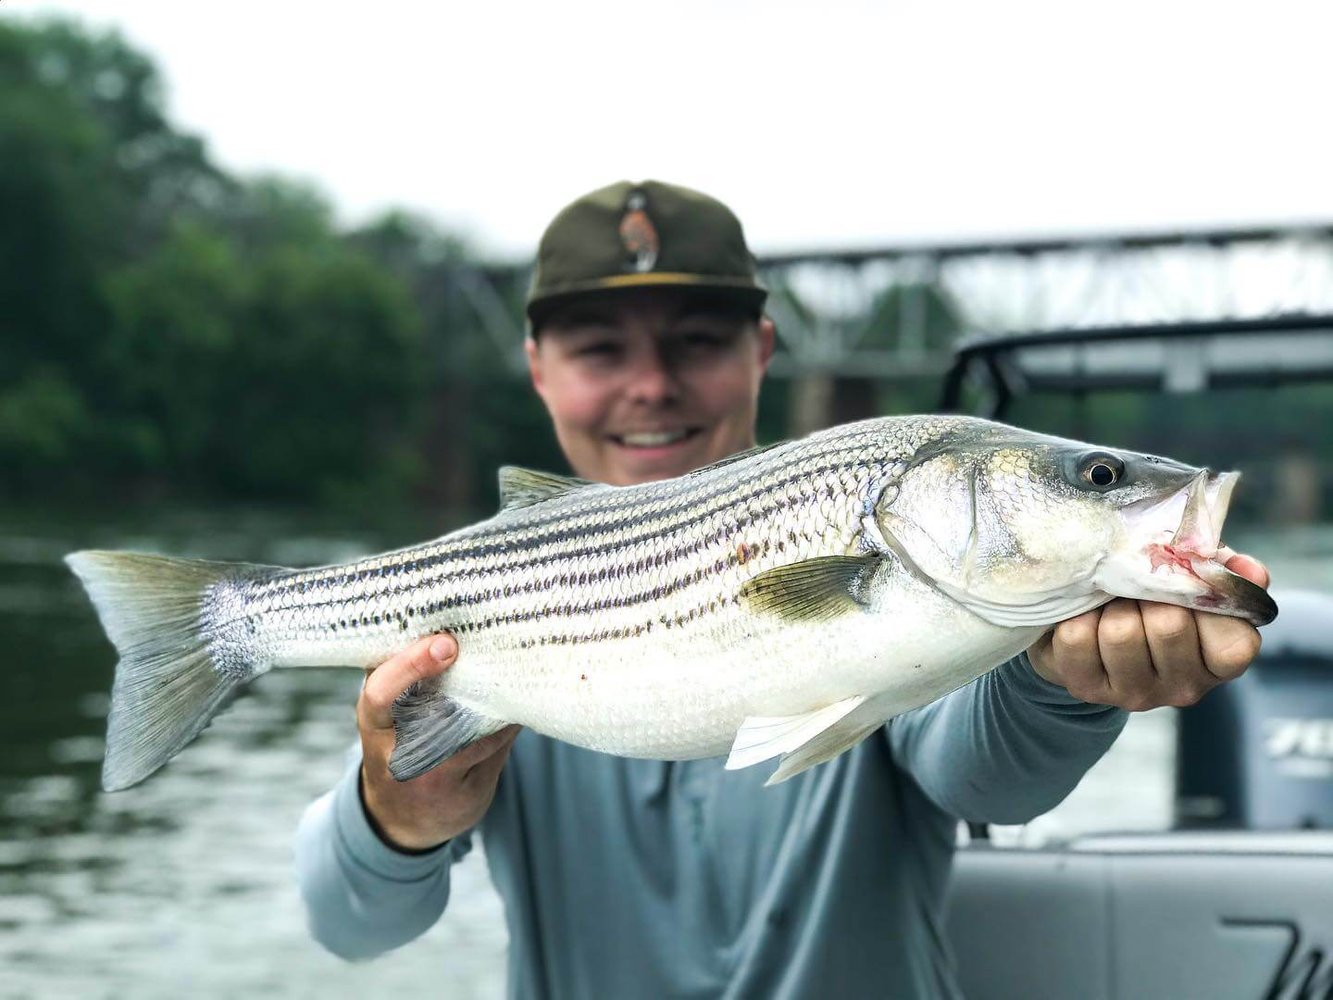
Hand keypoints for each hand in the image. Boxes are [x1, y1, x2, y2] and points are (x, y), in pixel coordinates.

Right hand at [357, 634, 519, 850]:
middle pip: (440, 713)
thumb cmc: (399, 745)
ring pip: (476, 730)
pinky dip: (510, 723)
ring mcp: (431, 779)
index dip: (412, 665)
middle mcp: (397, 754)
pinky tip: (520, 704)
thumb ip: (409, 678)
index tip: (446, 642)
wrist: (401, 820)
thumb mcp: (388, 713)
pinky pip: (495, 747)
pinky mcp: (464, 794)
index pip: (381, 692)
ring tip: (518, 666)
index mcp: (374, 722)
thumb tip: (458, 629)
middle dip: (471, 680)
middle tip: (496, 647)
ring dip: (499, 699)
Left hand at [1027, 553, 1269, 711]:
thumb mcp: (1194, 578)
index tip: (1183, 581)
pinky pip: (1078, 638)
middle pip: (1169, 625)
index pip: (1233, 640)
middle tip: (1137, 588)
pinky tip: (1085, 617)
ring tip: (1111, 604)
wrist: (1090, 622)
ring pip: (1120, 632)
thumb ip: (1223, 570)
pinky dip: (1077, 616)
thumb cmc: (1153, 597)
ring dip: (1110, 606)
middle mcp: (1186, 687)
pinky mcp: (1088, 689)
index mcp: (1222, 660)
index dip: (1203, 600)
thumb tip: (1248, 571)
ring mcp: (1136, 694)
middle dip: (1147, 593)